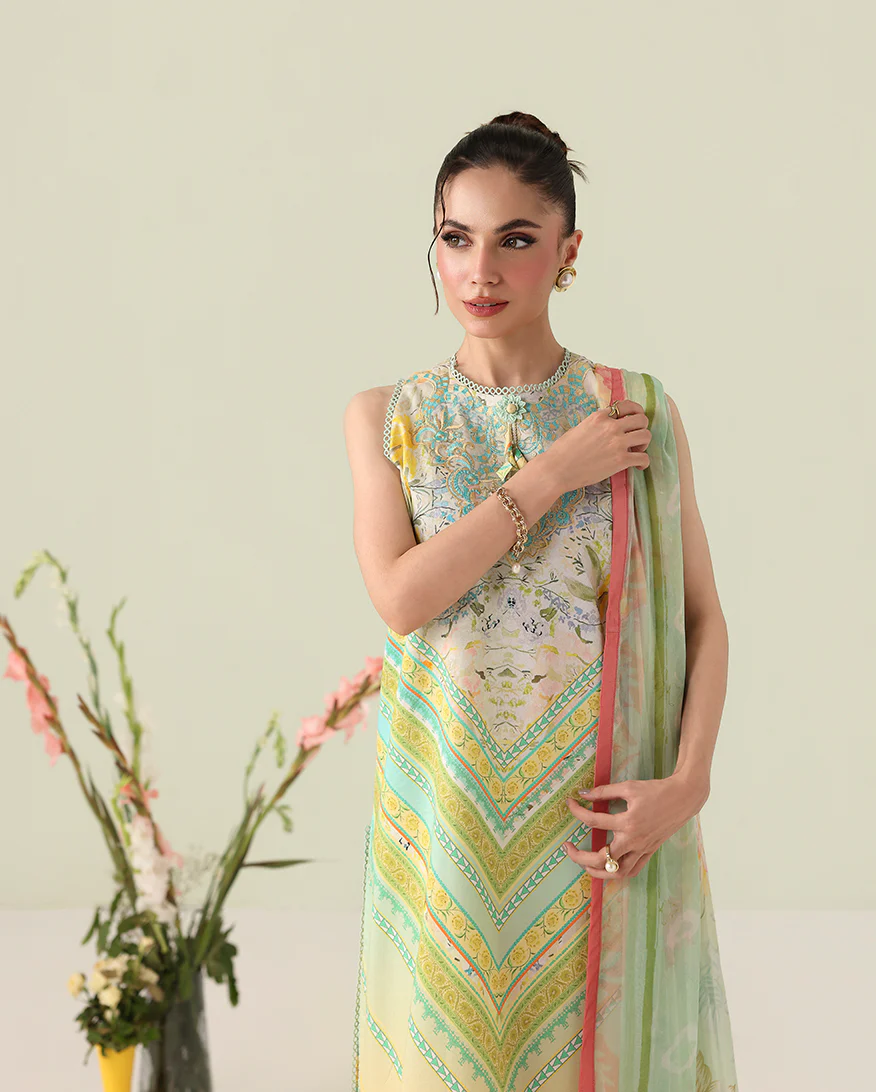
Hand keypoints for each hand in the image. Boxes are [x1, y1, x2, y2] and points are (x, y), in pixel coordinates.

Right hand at [543, 399, 651, 493]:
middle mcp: (611, 426)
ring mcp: (617, 443)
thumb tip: (605, 427)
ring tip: (636, 451)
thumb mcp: (579, 428)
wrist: (557, 469)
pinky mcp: (620, 460)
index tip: (632, 422)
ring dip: (644, 443)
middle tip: (635, 438)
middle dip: (641, 428)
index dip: (633, 414)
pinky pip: (643, 458)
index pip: (626, 407)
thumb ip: (596, 424)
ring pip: (646, 435)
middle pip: (641, 419)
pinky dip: (644, 463)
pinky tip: (638, 467)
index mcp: (600, 416)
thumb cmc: (562, 451)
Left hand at [562, 772, 709, 880]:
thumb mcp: (628, 787)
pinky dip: (617, 873)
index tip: (570, 803)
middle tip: (567, 848)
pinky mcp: (649, 852)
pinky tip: (608, 867)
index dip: (577, 811)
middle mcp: (634, 840)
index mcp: (627, 822)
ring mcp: (642, 849)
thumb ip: (604, 792)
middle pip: (601, 859)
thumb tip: (582, 794)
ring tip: (584, 864)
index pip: (593, 821)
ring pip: (616, 873)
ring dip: (597, 871)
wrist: (683, 798)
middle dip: (579, 857)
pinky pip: (632, 870)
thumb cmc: (656, 790)